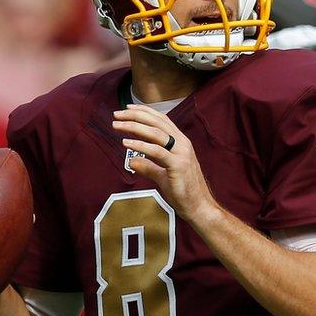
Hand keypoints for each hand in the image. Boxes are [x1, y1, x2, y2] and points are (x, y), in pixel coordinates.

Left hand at [112, 104, 214, 219]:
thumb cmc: (183, 191)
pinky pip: (157, 151)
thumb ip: (149, 167)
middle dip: (136, 116)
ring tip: (117, 126)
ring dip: (134, 127)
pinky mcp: (178, 165)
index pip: (162, 120)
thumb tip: (131, 161)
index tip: (127, 109)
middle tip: (117, 115)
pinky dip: (140, 145)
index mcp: (181, 143)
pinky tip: (126, 143)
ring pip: (156, 133)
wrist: (199, 206)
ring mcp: (181, 153)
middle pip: (157, 122)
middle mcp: (183, 144)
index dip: (145, 112)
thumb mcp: (163, 176)